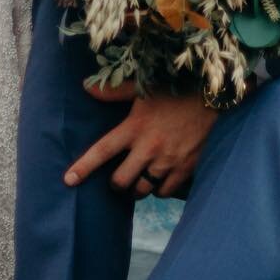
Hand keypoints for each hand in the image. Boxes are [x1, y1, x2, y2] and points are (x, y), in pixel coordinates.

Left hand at [65, 84, 218, 197]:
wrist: (210, 97)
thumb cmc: (173, 91)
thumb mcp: (142, 88)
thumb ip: (113, 92)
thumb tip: (86, 87)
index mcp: (134, 127)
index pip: (103, 151)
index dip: (84, 167)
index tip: (68, 180)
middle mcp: (148, 147)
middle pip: (120, 181)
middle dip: (115, 183)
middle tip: (119, 175)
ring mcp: (167, 161)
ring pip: (141, 190)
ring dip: (136, 187)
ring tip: (139, 177)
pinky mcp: (184, 169)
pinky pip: (163, 192)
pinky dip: (158, 189)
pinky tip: (158, 178)